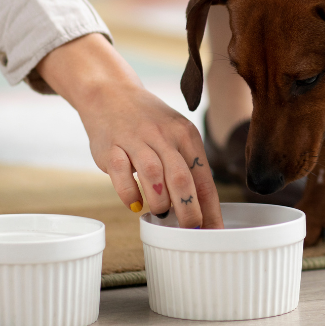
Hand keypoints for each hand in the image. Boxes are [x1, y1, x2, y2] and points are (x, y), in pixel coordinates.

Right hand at [36, 33, 223, 228]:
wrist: (110, 93)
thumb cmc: (149, 123)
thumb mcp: (175, 135)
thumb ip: (187, 167)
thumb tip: (201, 210)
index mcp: (186, 135)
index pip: (204, 178)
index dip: (210, 208)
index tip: (214, 232)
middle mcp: (163, 136)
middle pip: (182, 179)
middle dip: (188, 211)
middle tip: (189, 230)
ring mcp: (136, 140)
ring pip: (154, 176)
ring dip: (160, 202)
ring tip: (161, 213)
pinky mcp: (111, 147)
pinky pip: (122, 174)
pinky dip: (130, 195)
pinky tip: (135, 205)